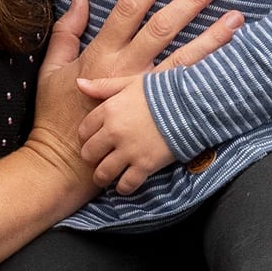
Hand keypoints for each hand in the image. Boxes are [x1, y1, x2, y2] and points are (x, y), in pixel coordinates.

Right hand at [30, 0, 232, 195]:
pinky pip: (186, 92)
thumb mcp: (52, 69)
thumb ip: (66, 31)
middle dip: (190, 2)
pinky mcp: (156, 116)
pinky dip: (208, 76)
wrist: (65, 162)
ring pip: (183, 60)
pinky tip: (230, 64)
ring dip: (212, 38)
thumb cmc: (56, 114)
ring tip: (237, 18)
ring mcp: (144, 94)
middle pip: (162, 28)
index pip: (128, 8)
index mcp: (101, 53)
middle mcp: (126, 70)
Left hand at [77, 76, 177, 194]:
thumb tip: (79, 84)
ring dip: (103, 178)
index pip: (84, 131)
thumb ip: (104, 86)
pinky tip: (125, 185)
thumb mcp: (131, 82)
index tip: (93, 141)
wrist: (192, 104)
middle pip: (89, 154)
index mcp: (109, 110)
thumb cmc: (162, 90)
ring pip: (103, 173)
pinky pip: (126, 185)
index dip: (86, 138)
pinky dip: (123, 188)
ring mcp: (129, 150)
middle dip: (92, 159)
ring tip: (106, 178)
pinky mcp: (145, 165)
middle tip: (99, 160)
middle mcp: (114, 132)